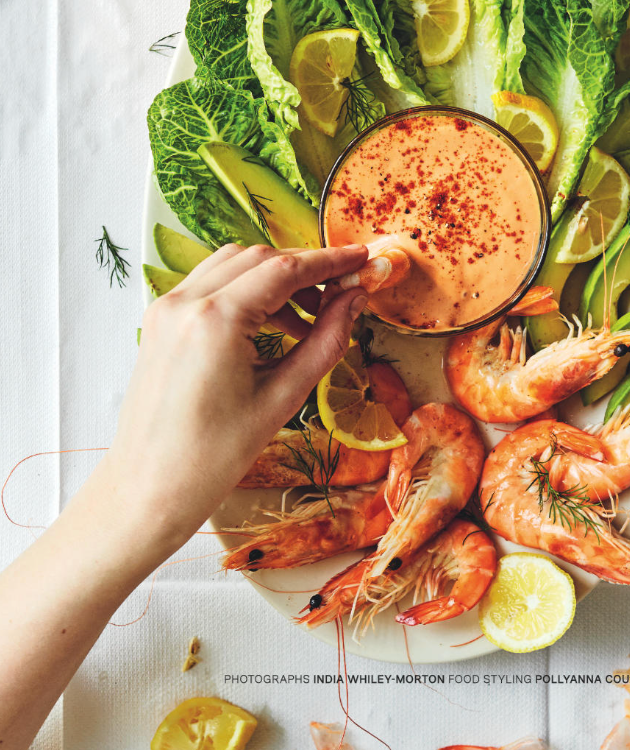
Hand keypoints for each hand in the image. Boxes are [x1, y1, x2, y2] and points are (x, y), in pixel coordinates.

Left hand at [98, 242, 369, 558]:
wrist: (147, 491)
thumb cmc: (213, 458)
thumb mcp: (282, 398)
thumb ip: (325, 340)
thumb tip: (355, 298)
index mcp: (215, 319)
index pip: (284, 269)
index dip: (329, 261)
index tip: (361, 258)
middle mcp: (184, 302)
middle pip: (258, 258)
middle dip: (304, 269)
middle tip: (342, 291)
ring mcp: (166, 308)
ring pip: (233, 265)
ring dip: (274, 278)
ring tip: (310, 316)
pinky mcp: (159, 321)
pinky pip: (210, 285)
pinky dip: (246, 290)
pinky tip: (272, 324)